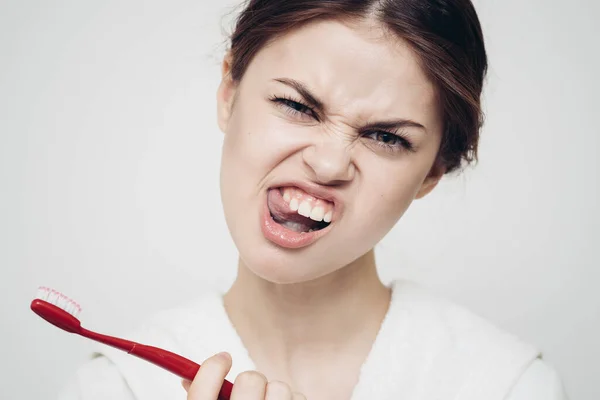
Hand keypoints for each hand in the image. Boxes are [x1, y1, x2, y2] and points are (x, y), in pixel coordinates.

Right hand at [182, 352, 306, 399]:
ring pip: (279, 388)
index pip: (201, 391)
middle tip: (249, 392)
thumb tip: (187, 375)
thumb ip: (203, 395)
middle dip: (251, 382)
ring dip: (275, 394)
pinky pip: (299, 398)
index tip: (223, 358)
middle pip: (249, 380)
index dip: (213, 367)